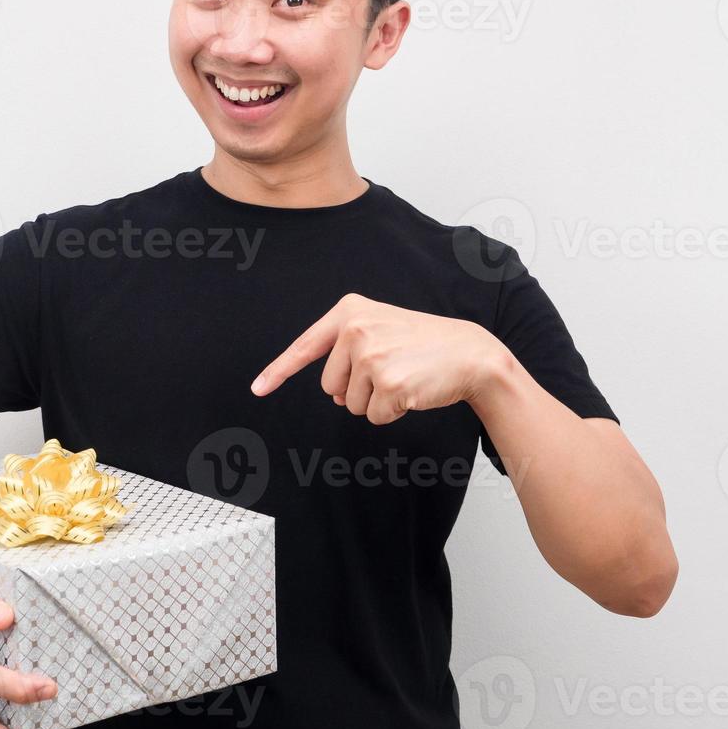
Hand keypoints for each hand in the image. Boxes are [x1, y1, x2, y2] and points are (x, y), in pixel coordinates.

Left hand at [250, 293, 507, 424]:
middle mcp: (355, 329)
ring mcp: (371, 356)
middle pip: (329, 386)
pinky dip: (392, 412)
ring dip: (376, 400)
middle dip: (356, 389)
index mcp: (349, 312)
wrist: (470, 352)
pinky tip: (412, 390)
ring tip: (404, 376)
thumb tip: (334, 396)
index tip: (257, 388)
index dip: (278, 371)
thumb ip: (347, 353)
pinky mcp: (388, 383)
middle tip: (390, 369)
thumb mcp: (381, 329)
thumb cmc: (424, 343)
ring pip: (351, 404)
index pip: (305, 346)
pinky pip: (374, 416)